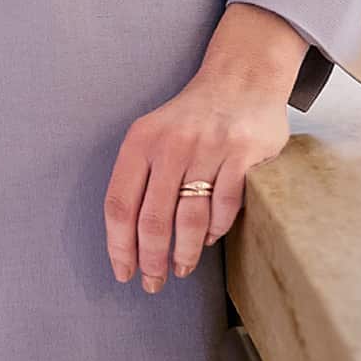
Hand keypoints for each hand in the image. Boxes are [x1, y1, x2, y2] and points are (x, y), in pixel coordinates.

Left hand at [103, 4, 304, 291]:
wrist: (240, 78)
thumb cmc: (191, 117)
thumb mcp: (154, 134)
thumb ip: (139, 178)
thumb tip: (128, 240)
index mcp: (141, 139)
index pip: (119, 203)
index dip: (118, 245)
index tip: (123, 272)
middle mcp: (171, 143)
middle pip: (152, 220)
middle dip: (151, 260)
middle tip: (153, 282)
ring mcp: (208, 148)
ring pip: (189, 220)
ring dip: (183, 254)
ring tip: (180, 269)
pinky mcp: (242, 154)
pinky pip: (224, 208)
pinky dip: (214, 231)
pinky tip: (208, 239)